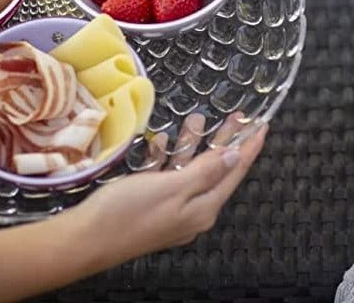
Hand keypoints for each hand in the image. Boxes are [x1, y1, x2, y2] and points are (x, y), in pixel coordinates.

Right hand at [0, 123, 266, 302]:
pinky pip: (165, 174)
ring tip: (196, 118)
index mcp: (203, 207)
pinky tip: (159, 141)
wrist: (90, 236)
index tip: (262, 126)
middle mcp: (192, 208)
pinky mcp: (150, 201)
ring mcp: (170, 205)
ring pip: (188, 168)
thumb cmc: (131, 211)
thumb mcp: (172, 187)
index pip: (234, 172)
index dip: (248, 148)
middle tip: (236, 116)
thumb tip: (236, 156)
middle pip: (214, 168)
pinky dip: (165, 157)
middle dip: (224, 141)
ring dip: (191, 144)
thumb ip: (206, 171)